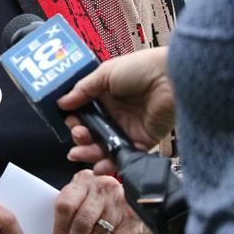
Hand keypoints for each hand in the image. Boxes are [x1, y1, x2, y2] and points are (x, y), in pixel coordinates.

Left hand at [53, 170, 142, 233]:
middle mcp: (102, 190)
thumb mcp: (81, 193)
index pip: (66, 205)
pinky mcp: (132, 220)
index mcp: (84, 181)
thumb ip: (70, 210)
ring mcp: (119, 204)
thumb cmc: (96, 196)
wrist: (131, 190)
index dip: (59, 229)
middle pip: (83, 223)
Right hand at [55, 47, 174, 174]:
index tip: (69, 121)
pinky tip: (99, 165)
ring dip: (90, 153)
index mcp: (106, 96)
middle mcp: (116, 113)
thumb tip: (62, 103)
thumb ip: (83, 90)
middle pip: (92, 132)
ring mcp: (129, 128)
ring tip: (79, 154)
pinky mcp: (143, 142)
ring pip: (105, 147)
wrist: (171, 77)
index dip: (75, 119)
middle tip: (78, 136)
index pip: (84, 113)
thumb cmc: (141, 68)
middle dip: (81, 138)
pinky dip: (110, 163)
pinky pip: (124, 156)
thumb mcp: (106, 73)